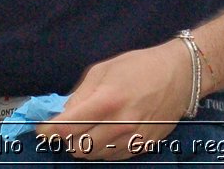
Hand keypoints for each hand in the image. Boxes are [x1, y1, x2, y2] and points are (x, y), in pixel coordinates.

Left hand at [36, 40, 191, 160]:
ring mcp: (133, 139)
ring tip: (90, 127)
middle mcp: (120, 124)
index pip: (67, 128)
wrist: (180, 75)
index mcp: (107, 101)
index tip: (43, 129)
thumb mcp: (103, 70)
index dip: (49, 131)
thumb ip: (80, 94)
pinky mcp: (143, 147)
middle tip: (70, 125)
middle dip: (68, 138)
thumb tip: (62, 115)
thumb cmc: (139, 66)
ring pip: (94, 156)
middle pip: (78, 147)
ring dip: (85, 145)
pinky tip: (107, 132)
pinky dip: (103, 149)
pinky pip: (112, 157)